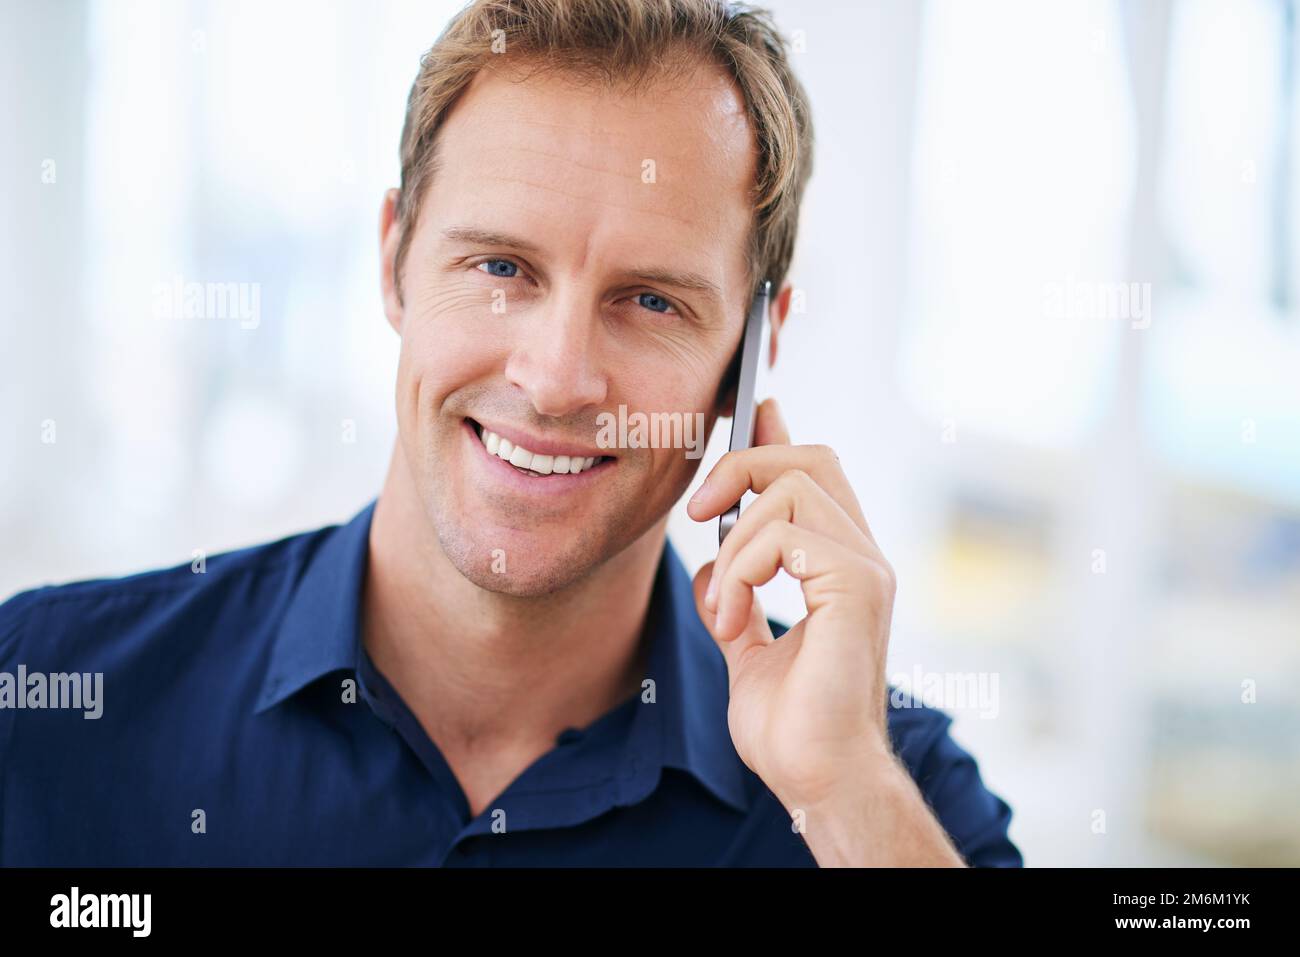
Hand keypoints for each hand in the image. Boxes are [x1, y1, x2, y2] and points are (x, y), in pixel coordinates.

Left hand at [687, 397, 897, 813]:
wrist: (817, 779)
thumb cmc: (792, 726)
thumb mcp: (748, 646)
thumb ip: (737, 598)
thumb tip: (711, 563)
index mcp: (841, 565)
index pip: (816, 475)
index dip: (780, 437)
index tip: (753, 410)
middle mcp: (862, 557)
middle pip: (810, 458)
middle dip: (743, 465)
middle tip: (700, 513)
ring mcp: (865, 569)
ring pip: (790, 489)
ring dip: (735, 545)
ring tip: (725, 610)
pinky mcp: (857, 588)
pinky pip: (784, 536)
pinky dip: (742, 573)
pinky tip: (733, 624)